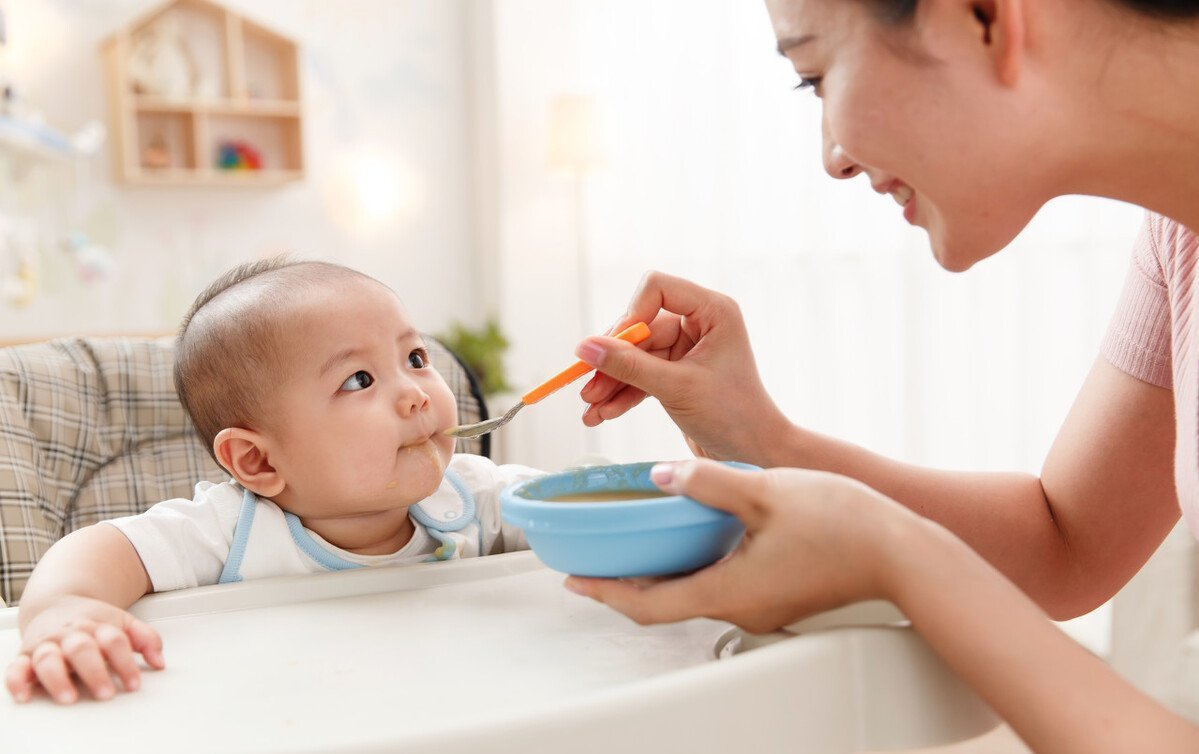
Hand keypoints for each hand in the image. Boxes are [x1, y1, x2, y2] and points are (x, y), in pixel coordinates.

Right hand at [6, 595, 163, 703]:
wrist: (55, 602)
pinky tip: (25, 694)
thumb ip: (144, 639)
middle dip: (94, 671)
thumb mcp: (122, 622)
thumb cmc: (91, 619)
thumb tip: (160, 661)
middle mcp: (71, 634)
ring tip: (69, 697)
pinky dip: (18, 681)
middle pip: (82, 649)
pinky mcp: (25, 656)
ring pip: (49, 659)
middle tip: (106, 692)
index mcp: (97, 626)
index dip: (125, 662)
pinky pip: (16, 668)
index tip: (134, 683)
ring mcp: (47, 644)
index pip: (114, 641)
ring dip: (58, 679)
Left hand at [564, 459, 924, 633]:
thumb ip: (707, 483)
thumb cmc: (845, 526)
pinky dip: (693, 569)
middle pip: (666, 606)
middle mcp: (741, 608)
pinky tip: (691, 540)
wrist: (905, 553)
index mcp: (730, 590)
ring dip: (659, 578)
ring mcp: (762, 605)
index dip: (607, 594)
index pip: (650, 605)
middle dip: (625, 587)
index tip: (575, 580)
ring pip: (694, 596)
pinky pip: (722, 586)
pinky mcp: (779, 594)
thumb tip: (662, 476)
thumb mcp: (765, 492)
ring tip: (631, 549)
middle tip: (593, 566)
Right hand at [576, 271, 790, 463]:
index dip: (631, 314)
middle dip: (613, 359)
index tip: (611, 348)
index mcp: (712, 311)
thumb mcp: (676, 388)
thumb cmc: (733, 416)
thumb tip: (584, 347)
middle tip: (586, 387)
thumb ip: (629, 366)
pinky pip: (641, 374)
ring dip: (612, 381)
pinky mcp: (677, 373)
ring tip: (590, 410)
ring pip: (635, 355)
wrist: (755, 455)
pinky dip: (622, 393)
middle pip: (640, 326)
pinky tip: (603, 414)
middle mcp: (700, 323)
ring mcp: (687, 348)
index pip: (657, 288)